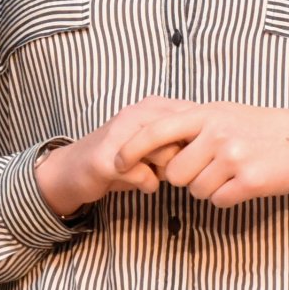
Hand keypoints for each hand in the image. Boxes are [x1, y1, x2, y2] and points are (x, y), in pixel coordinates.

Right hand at [34, 95, 194, 216]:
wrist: (74, 169)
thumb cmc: (123, 157)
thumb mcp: (156, 142)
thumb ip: (182, 140)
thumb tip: (214, 149)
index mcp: (152, 105)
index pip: (195, 118)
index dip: (199, 141)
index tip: (190, 154)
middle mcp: (136, 113)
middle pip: (184, 137)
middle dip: (184, 157)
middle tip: (173, 167)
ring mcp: (120, 133)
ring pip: (166, 154)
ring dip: (167, 171)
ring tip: (158, 174)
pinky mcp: (106, 159)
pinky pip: (145, 176)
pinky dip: (148, 184)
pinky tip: (144, 184)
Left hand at [115, 103, 288, 211]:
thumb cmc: (255, 127)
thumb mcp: (221, 113)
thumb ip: (187, 125)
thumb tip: (149, 145)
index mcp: (204, 114)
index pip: (155, 131)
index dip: (132, 149)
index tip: (117, 163)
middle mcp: (216, 133)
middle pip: (174, 173)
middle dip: (184, 178)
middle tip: (207, 168)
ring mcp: (234, 157)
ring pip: (195, 190)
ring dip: (207, 188)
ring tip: (229, 172)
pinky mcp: (250, 181)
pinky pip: (218, 200)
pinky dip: (226, 197)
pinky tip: (242, 183)